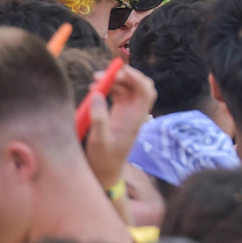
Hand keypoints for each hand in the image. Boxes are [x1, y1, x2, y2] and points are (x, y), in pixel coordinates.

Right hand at [84, 64, 155, 189]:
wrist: (105, 171)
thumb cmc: (104, 159)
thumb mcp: (99, 140)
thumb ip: (99, 118)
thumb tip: (97, 93)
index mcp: (136, 118)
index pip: (146, 92)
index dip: (137, 78)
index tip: (121, 71)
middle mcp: (135, 112)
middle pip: (139, 86)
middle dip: (125, 76)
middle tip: (106, 74)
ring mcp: (128, 111)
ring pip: (127, 88)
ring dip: (114, 80)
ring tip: (95, 80)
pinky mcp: (119, 112)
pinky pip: (118, 94)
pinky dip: (108, 87)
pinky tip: (95, 88)